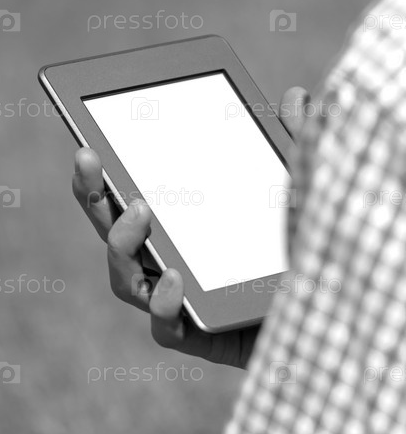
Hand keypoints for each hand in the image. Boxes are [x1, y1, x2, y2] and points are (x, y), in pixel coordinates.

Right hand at [72, 87, 308, 367]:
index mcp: (188, 221)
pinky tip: (176, 278)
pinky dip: (162, 304)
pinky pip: (164, 328)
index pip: (131, 196)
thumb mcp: (310, 190)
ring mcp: (184, 299)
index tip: (89, 140)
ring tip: (139, 211)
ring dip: (121, 244)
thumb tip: (296, 96)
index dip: (102, 174)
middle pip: (116, 232)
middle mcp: (176, 257)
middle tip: (89, 158)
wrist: (344, 307)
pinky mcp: (201, 337)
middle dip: (93, 195)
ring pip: (127, 280)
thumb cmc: (318, 248)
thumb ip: (301, 146)